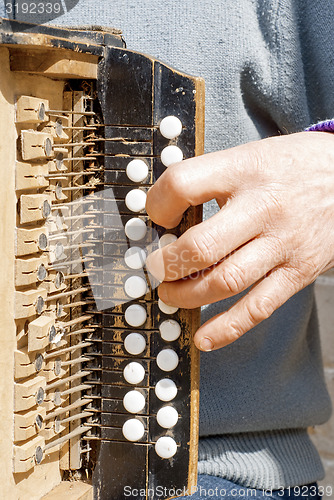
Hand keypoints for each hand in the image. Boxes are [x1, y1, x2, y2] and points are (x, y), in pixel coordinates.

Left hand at [145, 132, 333, 350]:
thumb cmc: (294, 165)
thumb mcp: (251, 155)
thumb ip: (212, 179)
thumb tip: (169, 210)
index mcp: (245, 169)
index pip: (184, 185)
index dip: (157, 205)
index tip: (156, 218)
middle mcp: (264, 207)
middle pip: (201, 246)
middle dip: (166, 265)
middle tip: (155, 268)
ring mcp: (282, 244)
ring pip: (226, 281)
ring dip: (188, 296)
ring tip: (171, 295)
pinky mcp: (298, 271)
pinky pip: (259, 307)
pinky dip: (227, 328)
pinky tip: (204, 338)